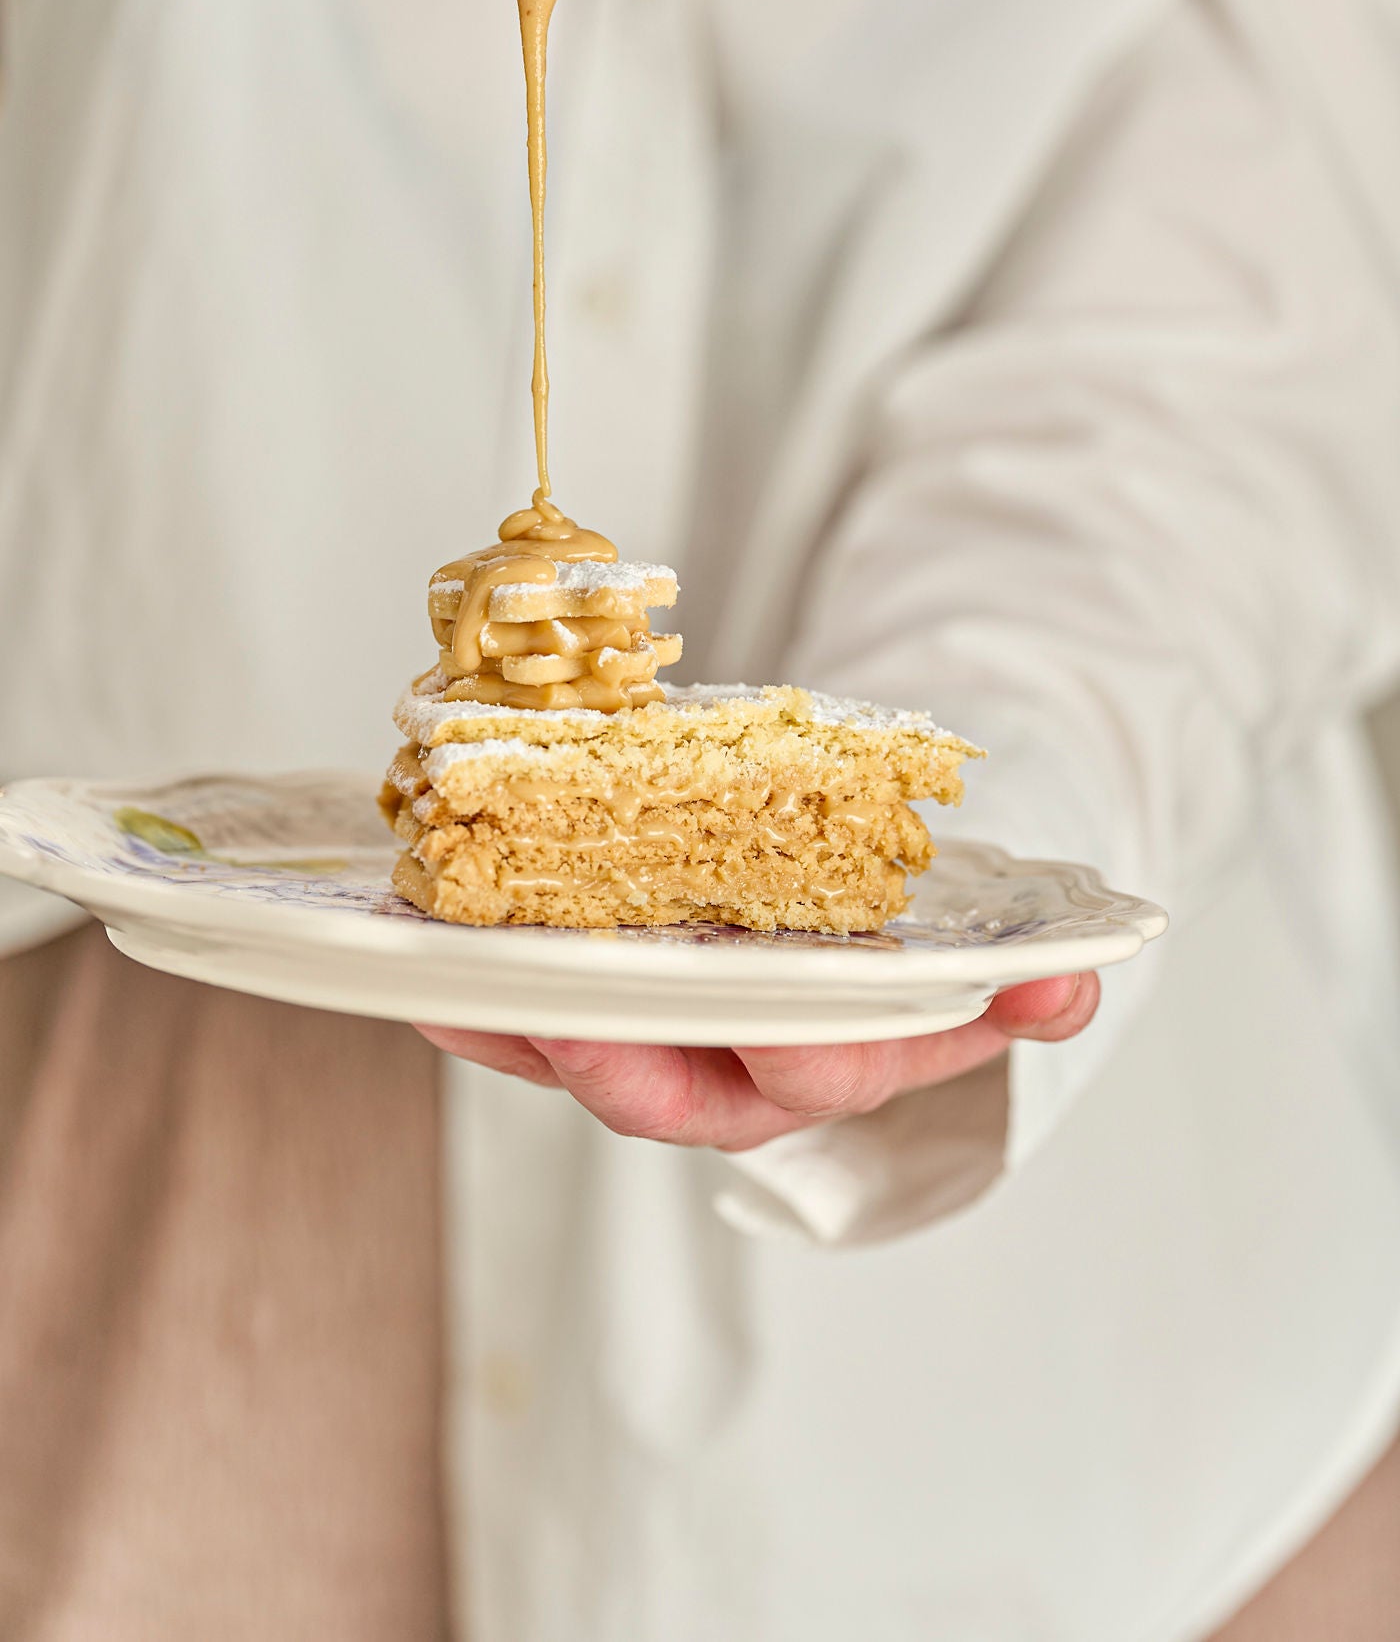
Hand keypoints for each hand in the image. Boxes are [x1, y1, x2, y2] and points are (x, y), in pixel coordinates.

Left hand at [416, 974, 1098, 1151]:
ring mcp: (669, 1045)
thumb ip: (1021, 977)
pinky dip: (487, 999)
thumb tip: (1071, 986)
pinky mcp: (612, 1010)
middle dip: (603, 1046)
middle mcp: (741, 1073)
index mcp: (835, 1063)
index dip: (771, 1050)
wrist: (863, 924)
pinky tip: (429, 967)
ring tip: (451, 973)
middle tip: (543, 1000)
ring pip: (588, 1050)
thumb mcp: (976, 957)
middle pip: (666, 1081)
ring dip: (518, 1019)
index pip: (803, 1073)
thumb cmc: (906, 939)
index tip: (732, 1013)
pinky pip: (540, 1017)